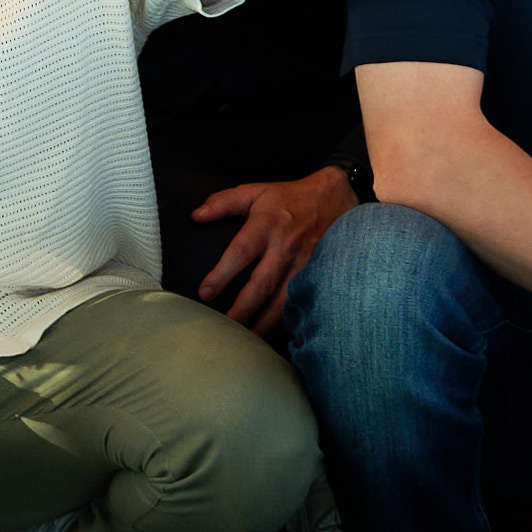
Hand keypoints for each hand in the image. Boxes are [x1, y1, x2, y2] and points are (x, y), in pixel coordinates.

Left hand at [188, 166, 357, 330]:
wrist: (336, 197)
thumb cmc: (289, 198)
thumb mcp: (256, 191)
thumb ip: (224, 202)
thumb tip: (196, 215)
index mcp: (267, 225)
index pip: (241, 253)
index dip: (222, 274)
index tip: (205, 293)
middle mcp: (285, 247)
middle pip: (261, 285)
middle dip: (241, 310)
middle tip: (221, 327)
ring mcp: (304, 264)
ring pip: (282, 301)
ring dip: (263, 323)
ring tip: (244, 340)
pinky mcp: (317, 275)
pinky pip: (300, 303)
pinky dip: (286, 321)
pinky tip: (272, 334)